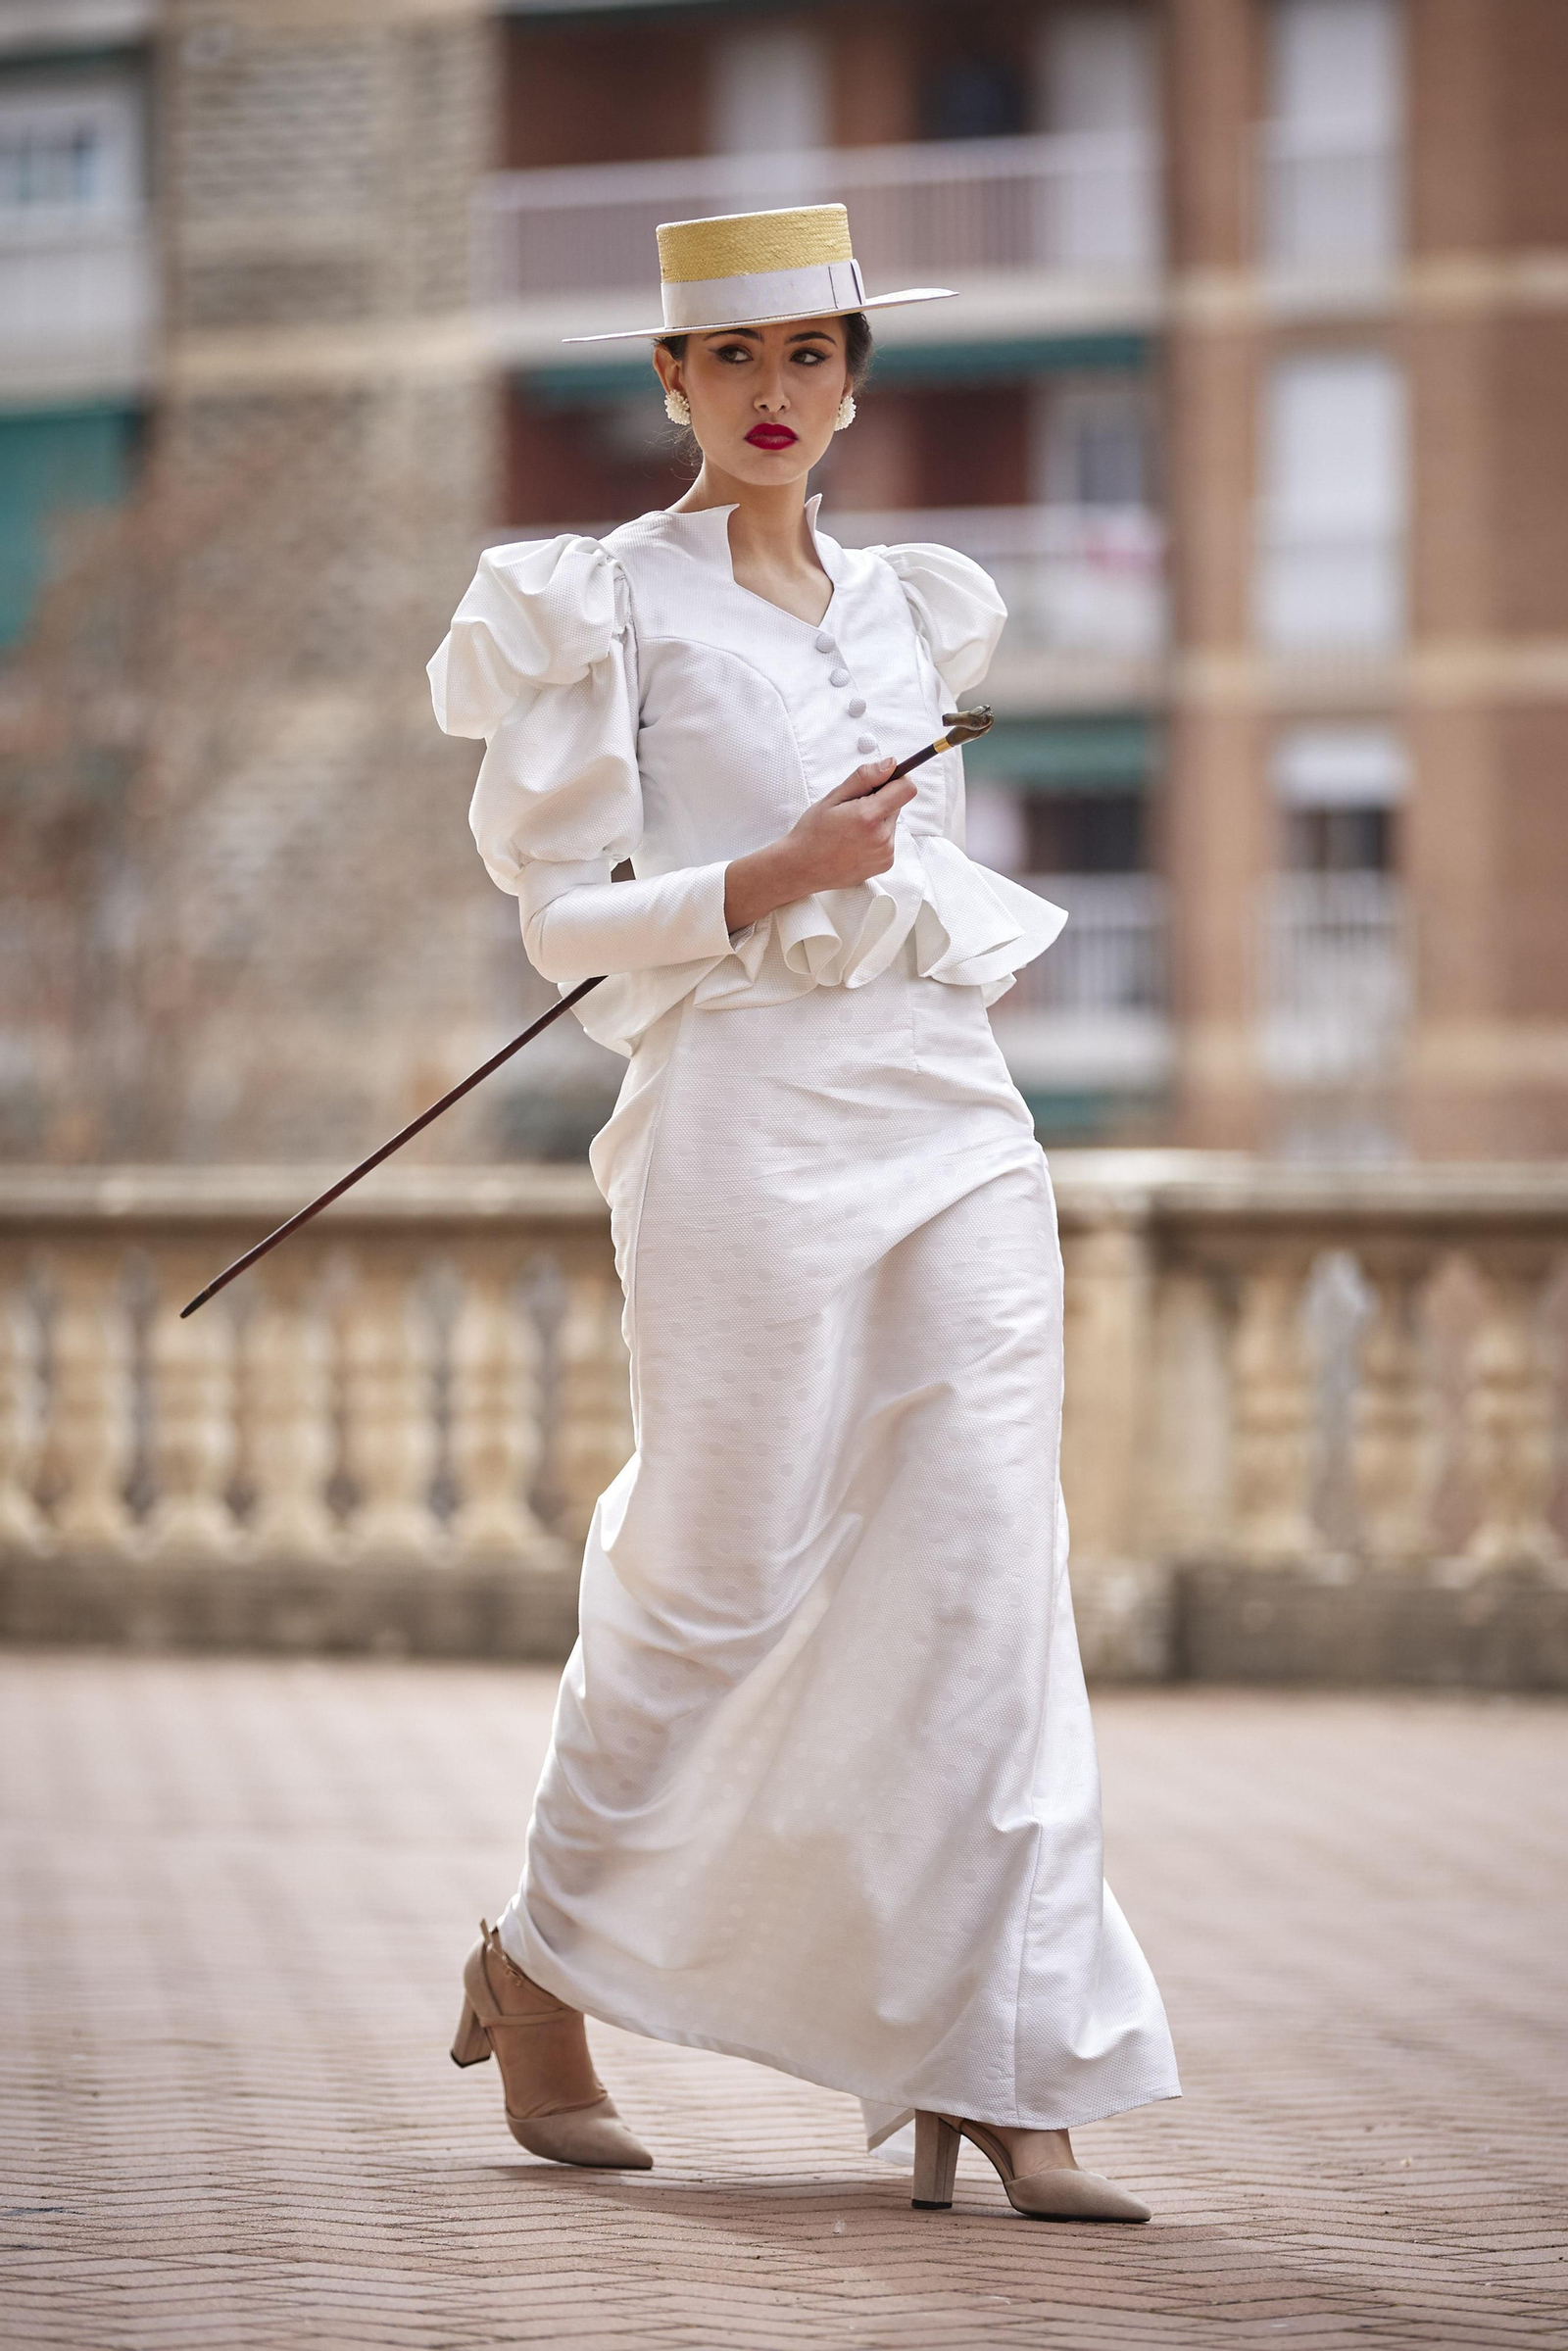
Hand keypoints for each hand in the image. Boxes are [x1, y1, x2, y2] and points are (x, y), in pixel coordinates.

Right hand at [723, 759, 916, 932]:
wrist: (802, 868)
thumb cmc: (813, 832)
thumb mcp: (833, 797)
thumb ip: (865, 778)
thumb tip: (890, 765)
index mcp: (868, 817)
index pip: (906, 789)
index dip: (897, 780)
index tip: (883, 781)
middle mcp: (882, 837)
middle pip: (897, 805)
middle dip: (880, 801)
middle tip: (853, 810)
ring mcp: (885, 853)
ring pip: (891, 823)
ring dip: (877, 821)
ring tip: (851, 829)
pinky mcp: (885, 864)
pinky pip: (888, 840)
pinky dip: (876, 837)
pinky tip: (854, 842)